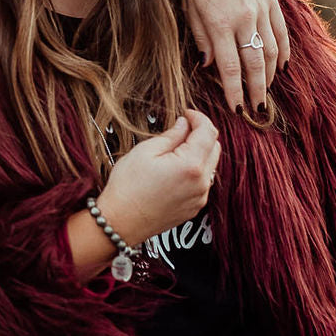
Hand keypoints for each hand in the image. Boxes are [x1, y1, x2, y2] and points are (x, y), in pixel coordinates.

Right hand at [98, 109, 219, 245]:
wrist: (120, 222)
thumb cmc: (128, 187)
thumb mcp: (145, 151)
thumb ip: (171, 135)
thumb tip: (184, 124)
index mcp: (190, 165)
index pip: (208, 132)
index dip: (199, 118)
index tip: (187, 113)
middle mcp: (201, 182)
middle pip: (215, 147)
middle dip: (201, 134)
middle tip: (181, 128)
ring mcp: (200, 197)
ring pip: (211, 165)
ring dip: (199, 152)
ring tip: (175, 150)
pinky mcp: (195, 207)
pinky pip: (203, 182)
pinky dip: (195, 169)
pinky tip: (175, 169)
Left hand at [181, 0, 289, 111]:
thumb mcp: (188, 7)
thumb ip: (200, 38)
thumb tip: (210, 65)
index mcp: (219, 23)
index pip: (230, 67)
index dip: (234, 90)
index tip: (236, 108)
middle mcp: (243, 19)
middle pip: (254, 64)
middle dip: (255, 90)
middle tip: (256, 109)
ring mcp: (261, 10)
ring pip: (271, 51)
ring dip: (269, 75)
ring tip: (264, 91)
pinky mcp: (271, 1)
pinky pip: (282, 33)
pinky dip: (283, 52)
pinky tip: (280, 67)